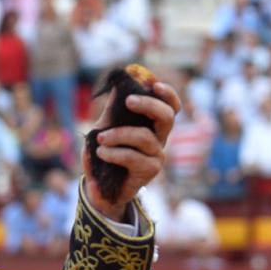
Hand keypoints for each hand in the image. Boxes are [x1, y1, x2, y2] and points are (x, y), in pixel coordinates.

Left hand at [82, 79, 180, 219]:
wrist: (99, 185)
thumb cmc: (104, 154)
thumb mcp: (105, 128)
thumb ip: (112, 110)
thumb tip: (116, 84)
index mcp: (152, 125)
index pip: (171, 107)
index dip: (168, 94)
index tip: (153, 84)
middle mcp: (159, 139)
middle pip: (168, 117)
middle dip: (149, 105)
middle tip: (128, 101)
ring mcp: (157, 155)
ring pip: (145, 137)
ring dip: (119, 134)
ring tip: (100, 139)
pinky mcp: (150, 171)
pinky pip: (133, 156)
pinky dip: (114, 152)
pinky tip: (101, 152)